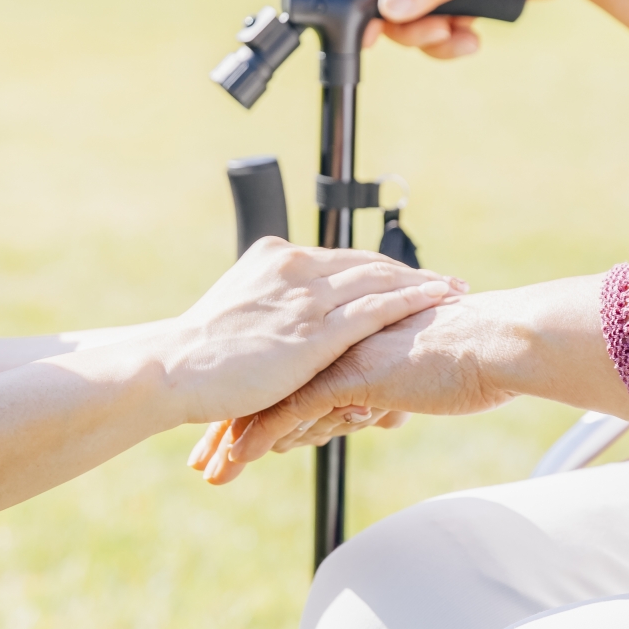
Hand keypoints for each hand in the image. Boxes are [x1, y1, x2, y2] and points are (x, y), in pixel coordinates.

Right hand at [149, 238, 464, 424]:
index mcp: (274, 258)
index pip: (342, 260)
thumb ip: (268, 314)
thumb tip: (284, 334)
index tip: (409, 276)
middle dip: (411, 273)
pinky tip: (439, 302)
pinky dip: (413, 300)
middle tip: (447, 282)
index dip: (380, 269)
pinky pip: (376, 308)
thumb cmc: (197, 357)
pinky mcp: (315, 331)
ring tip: (456, 291)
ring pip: (380, 280)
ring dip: (424, 284)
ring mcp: (306, 297)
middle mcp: (295, 268)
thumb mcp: (235, 319)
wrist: (172, 369)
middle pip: (368, 264)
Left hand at [186, 276, 628, 484]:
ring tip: (209, 470)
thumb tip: (367, 408)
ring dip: (234, 439)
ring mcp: (336, 355)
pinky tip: (234, 462)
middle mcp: (331, 339)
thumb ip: (379, 388)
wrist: (496, 344)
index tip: (225, 425)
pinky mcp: (348, 375)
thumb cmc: (467, 359)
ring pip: (269, 399)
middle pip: (265, 383)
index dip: (252, 399)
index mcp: (343, 332)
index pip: (285, 367)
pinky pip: (291, 412)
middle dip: (230, 423)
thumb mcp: (410, 376)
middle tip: (201, 456)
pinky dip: (258, 439)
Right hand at [345, 0, 628, 60]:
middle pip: (388, 2)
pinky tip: (475, 38)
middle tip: (440, 34)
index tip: (373, 33)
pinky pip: (442, 23)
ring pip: (416, 18)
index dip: (362, 0)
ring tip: (465, 40)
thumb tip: (387, 8)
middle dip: (411, 27)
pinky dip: (454, 37)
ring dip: (436, 37)